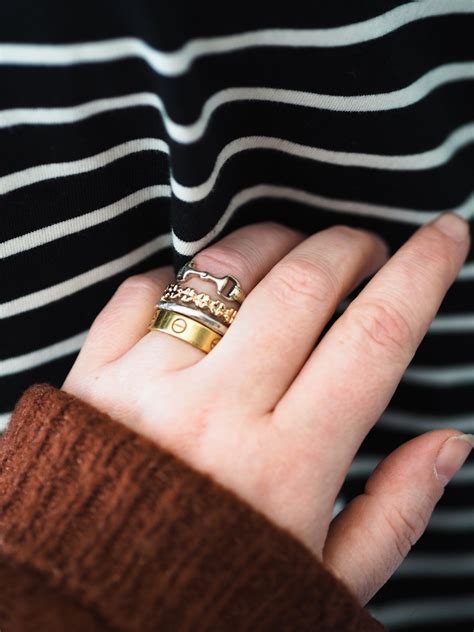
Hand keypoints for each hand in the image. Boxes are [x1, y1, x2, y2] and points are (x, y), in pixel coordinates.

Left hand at [63, 215, 471, 604]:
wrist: (88, 612)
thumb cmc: (213, 597)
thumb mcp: (324, 578)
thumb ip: (395, 511)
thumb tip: (451, 442)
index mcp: (287, 465)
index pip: (375, 338)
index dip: (423, 273)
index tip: (445, 236)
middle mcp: (217, 413)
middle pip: (304, 285)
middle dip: (349, 247)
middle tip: (364, 250)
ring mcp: (148, 387)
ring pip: (225, 271)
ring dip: (274, 243)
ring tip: (292, 251)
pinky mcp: (94, 376)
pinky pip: (144, 290)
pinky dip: (182, 274)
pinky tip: (202, 291)